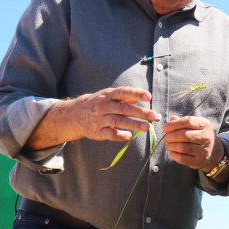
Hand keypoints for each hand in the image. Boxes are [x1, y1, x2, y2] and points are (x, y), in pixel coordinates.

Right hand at [26, 87, 155, 148]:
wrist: (75, 115)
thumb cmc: (99, 103)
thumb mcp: (109, 96)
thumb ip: (126, 96)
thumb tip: (143, 94)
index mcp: (108, 95)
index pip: (124, 92)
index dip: (136, 94)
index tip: (149, 97)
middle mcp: (104, 106)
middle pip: (124, 109)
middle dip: (140, 113)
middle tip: (153, 116)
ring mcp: (100, 119)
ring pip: (118, 121)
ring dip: (133, 124)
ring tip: (146, 127)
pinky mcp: (97, 131)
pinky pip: (111, 134)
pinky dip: (121, 135)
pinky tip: (129, 136)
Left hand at [161, 116, 222, 170]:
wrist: (214, 152)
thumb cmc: (200, 136)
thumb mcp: (195, 126)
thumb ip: (183, 122)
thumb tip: (171, 119)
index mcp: (204, 125)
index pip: (187, 121)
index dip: (173, 124)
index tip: (165, 128)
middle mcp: (206, 137)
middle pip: (184, 135)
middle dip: (170, 136)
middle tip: (165, 138)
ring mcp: (203, 150)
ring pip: (182, 147)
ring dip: (171, 146)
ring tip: (167, 145)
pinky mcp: (198, 161)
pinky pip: (182, 158)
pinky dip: (173, 155)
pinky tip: (172, 152)